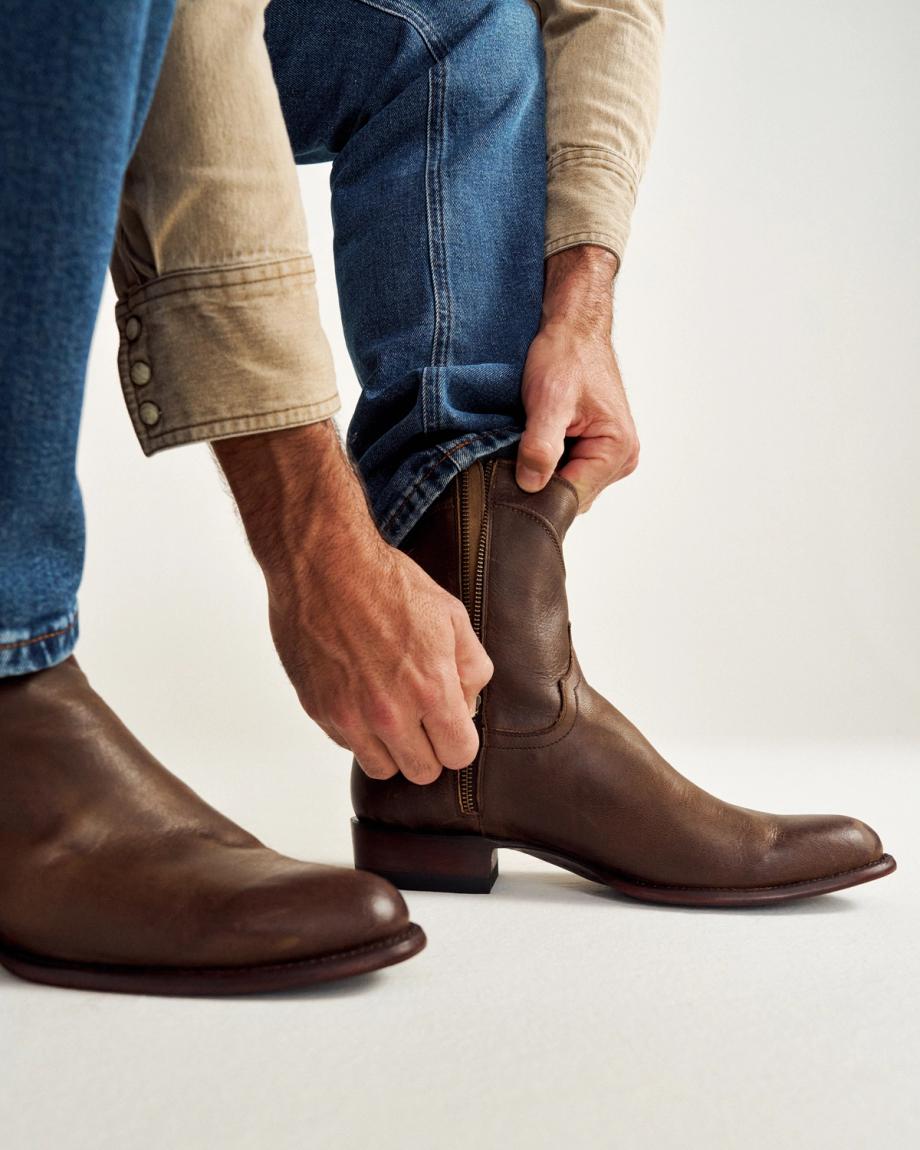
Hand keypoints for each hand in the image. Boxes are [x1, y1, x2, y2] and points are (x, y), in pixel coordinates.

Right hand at [214, 422, 492, 784]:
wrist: (323, 563)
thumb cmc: (386, 582)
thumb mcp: (451, 614)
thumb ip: (472, 666)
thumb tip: (469, 702)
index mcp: (429, 689)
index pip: (458, 756)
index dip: (460, 740)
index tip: (453, 724)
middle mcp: (388, 712)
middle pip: (422, 772)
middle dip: (430, 748)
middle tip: (424, 717)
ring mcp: (349, 715)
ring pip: (382, 768)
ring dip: (392, 748)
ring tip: (392, 710)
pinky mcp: (318, 710)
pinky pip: (347, 744)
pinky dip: (358, 730)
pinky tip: (361, 694)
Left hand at [516, 245, 638, 511]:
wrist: (573, 329)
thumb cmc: (566, 355)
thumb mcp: (549, 399)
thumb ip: (541, 446)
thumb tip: (531, 485)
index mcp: (617, 450)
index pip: (571, 498)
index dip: (536, 493)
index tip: (506, 479)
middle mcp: (620, 460)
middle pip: (569, 497)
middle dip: (539, 483)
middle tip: (511, 458)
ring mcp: (609, 458)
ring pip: (565, 487)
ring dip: (541, 472)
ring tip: (524, 444)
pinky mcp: (595, 451)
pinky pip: (565, 472)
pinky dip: (546, 463)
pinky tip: (534, 443)